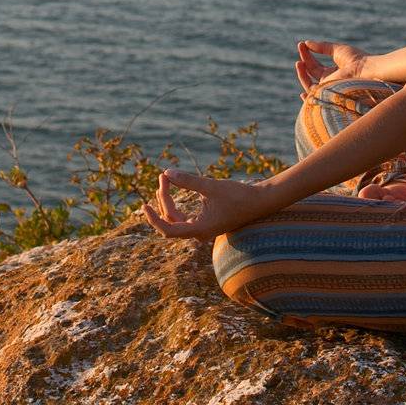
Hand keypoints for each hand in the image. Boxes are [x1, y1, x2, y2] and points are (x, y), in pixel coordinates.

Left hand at [141, 169, 286, 240]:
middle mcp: (199, 233)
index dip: (154, 219)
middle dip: (164, 199)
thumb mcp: (211, 186)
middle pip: (172, 220)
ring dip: (169, 201)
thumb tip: (166, 173)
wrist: (261, 202)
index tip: (144, 205)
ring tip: (164, 181)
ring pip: (178, 218)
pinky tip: (175, 189)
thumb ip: (188, 181)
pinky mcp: (207, 223)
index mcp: (200, 229)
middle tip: (163, 177)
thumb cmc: (238, 195)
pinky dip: (178, 203)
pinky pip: (185, 217)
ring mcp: (203, 229)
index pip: (168, 230)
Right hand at [295, 39, 370, 96]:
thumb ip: (322, 47)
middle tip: (300, 48)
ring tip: (299, 62)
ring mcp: (328, 88)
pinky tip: (301, 76)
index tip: (302, 44)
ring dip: (302, 73)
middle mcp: (329, 81)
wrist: (366, 69)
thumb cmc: (356, 59)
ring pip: (309, 84)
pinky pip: (312, 94)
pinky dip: (305, 88)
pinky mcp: (327, 93)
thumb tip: (308, 42)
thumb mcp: (337, 50)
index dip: (308, 55)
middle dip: (304, 61)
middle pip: (311, 73)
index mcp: (333, 72)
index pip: (315, 65)